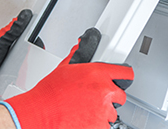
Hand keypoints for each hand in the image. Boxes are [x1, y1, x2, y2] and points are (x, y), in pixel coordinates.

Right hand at [2, 28, 134, 128]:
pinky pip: (105, 125)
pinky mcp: (99, 126)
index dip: (124, 76)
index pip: (126, 73)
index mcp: (97, 73)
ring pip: (112, 112)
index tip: (124, 78)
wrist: (41, 111)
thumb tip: (81, 46)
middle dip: (110, 96)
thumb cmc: (50, 92)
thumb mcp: (64, 68)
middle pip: (120, 95)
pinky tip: (83, 117)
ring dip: (102, 111)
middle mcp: (103, 91)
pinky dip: (96, 123)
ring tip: (85, 108)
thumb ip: (78, 57)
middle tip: (95, 98)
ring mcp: (103, 110)